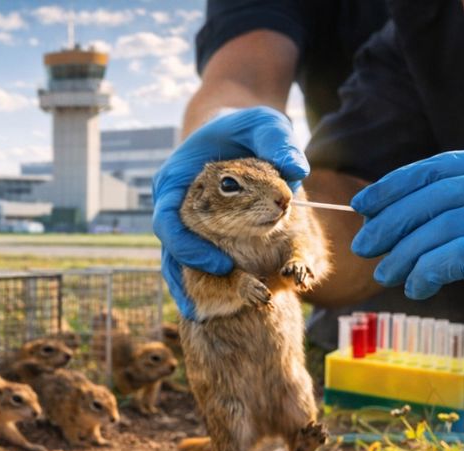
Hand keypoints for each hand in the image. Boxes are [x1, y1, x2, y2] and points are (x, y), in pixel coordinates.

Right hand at [152, 107, 308, 317]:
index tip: (220, 264)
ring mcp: (184, 225)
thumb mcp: (263, 124)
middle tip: (229, 288)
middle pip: (170, 251)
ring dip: (192, 289)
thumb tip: (296, 171)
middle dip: (193, 274)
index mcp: (174, 182)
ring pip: (177, 264)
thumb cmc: (244, 128)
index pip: (167, 222)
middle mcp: (172, 208)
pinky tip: (217, 308)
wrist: (236, 133)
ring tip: (208, 314)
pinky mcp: (201, 237)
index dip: (187, 248)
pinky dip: (205, 285)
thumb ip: (277, 140)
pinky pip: (196, 265)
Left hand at [351, 150, 463, 365]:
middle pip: (435, 195)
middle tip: (363, 247)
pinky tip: (417, 288)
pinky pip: (458, 255)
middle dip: (390, 222)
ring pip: (442, 226)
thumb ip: (455, 224)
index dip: (396, 184)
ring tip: (385, 275)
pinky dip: (427, 272)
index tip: (363, 206)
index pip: (441, 167)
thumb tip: (388, 225)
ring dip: (403, 254)